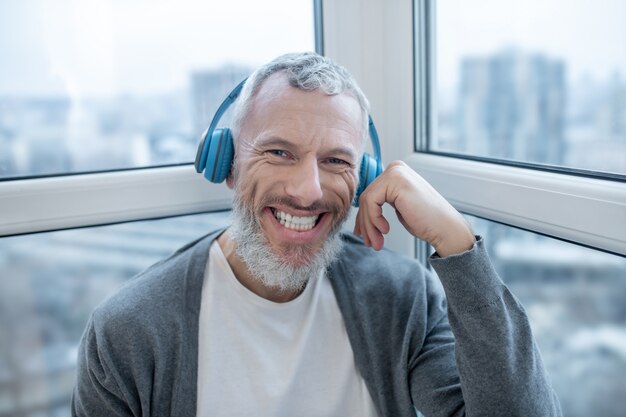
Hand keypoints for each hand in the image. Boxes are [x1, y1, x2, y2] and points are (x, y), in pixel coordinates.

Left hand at [354, 160, 474, 256]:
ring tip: (376, 243)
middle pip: (366, 197)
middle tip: (370, 243)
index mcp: (396, 173)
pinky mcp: (395, 181)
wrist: (445, 228)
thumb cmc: (425, 221)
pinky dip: (373, 220)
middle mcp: (395, 168)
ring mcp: (395, 172)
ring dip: (369, 226)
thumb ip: (381, 204)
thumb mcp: (399, 207)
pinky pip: (371, 202)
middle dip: (366, 224)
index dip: (364, 218)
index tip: (364, 236)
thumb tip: (359, 215)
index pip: (370, 195)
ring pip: (366, 201)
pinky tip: (385, 230)